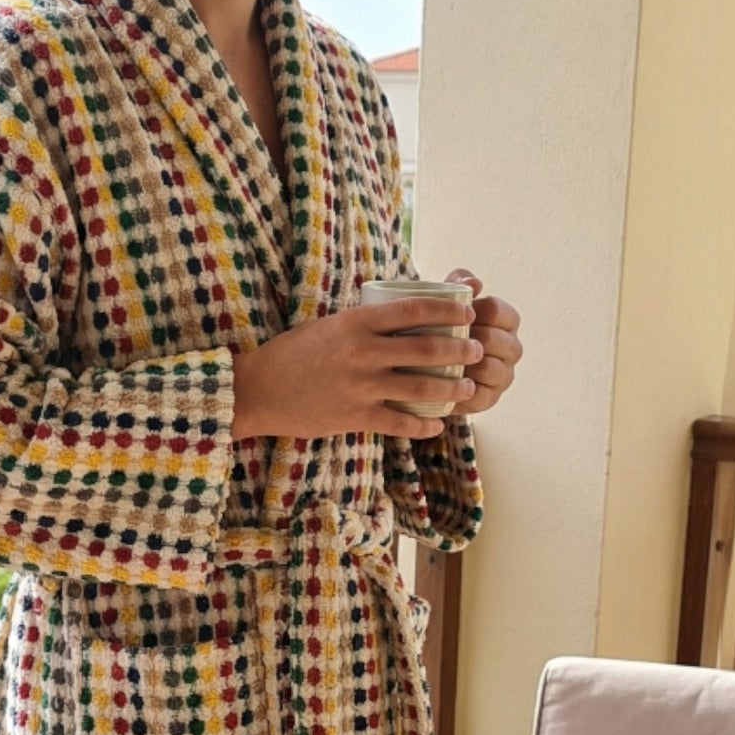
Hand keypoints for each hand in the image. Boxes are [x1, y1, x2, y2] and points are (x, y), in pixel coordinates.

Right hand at [228, 294, 484, 441]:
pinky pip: (399, 421)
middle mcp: (362, 352)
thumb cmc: (293, 354)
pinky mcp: (354, 416)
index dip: (448, 311)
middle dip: (459, 350)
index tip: (469, 312)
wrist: (258, 390)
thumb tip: (401, 320)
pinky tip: (437, 424)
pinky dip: (423, 424)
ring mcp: (359, 386)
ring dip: (450, 389)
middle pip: (426, 348)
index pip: (414, 309)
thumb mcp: (330, 326)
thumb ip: (364, 324)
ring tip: (466, 388)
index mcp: (356, 321)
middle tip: (476, 350)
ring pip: (419, 387)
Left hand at [439, 268, 521, 415]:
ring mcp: (504, 375)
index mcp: (507, 321)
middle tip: (438, 340)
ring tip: (439, 361)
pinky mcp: (490, 399)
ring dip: (463, 364)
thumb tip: (474, 283)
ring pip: (489, 367)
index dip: (472, 312)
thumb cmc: (439, 326)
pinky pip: (479, 395)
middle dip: (466, 338)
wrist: (422, 366)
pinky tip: (441, 384)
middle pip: (494, 339)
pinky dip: (460, 389)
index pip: (497, 310)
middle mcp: (512, 348)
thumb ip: (460, 282)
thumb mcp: (446, 300)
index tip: (451, 316)